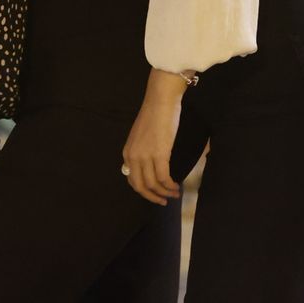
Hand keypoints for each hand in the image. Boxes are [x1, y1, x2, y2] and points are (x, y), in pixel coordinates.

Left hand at [121, 74, 183, 205]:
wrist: (160, 101)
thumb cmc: (154, 116)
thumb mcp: (142, 137)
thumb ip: (143, 152)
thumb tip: (152, 166)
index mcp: (128, 153)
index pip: (132, 180)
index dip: (145, 191)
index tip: (155, 195)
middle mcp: (133, 156)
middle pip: (140, 186)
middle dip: (153, 197)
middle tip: (165, 201)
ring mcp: (145, 156)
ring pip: (153, 184)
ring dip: (165, 192)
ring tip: (175, 193)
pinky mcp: (159, 154)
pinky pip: (163, 177)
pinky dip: (170, 185)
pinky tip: (176, 186)